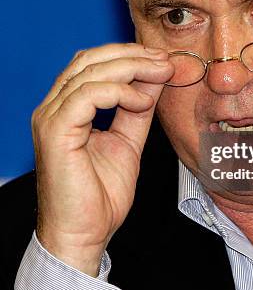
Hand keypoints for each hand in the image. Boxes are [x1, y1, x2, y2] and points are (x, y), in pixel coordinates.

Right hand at [31, 43, 173, 275]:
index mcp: (67, 108)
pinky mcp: (55, 132)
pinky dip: (118, 91)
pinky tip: (141, 100)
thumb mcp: (128, 140)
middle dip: (132, 54)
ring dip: (131, 68)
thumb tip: (154, 77)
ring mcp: (51, 118)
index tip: (162, 59)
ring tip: (160, 73)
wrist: (84, 235)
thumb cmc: (100, 195)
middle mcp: (54, 108)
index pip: (92, 64)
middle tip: (164, 59)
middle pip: (90, 60)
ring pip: (89, 72)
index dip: (128, 55)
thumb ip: (138, 108)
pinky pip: (86, 96)